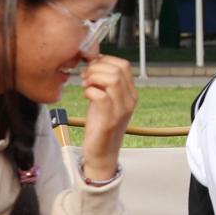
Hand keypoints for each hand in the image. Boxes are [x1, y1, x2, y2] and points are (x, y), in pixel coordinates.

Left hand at [78, 55, 136, 180]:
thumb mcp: (105, 99)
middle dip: (97, 68)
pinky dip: (90, 91)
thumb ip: (103, 83)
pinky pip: (101, 97)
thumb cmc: (100, 125)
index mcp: (130, 94)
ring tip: (85, 85)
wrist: (101, 153)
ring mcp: (121, 111)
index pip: (124, 65)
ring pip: (112, 80)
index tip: (92, 67)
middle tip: (86, 76)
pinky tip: (85, 96)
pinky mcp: (109, 121)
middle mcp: (130, 101)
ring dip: (93, 78)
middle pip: (118, 70)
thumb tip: (93, 63)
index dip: (105, 61)